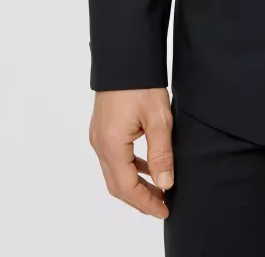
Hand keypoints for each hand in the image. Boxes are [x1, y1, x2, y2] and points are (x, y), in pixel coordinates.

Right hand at [89, 87, 173, 217]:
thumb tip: (165, 183)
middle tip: (162, 205)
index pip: (126, 187)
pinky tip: (146, 166)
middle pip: (117, 185)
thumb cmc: (141, 83)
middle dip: (139, 198)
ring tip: (158, 189)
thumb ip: (161, 153)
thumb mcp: (158, 118)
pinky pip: (114, 157)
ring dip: (135, 184)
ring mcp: (98, 136)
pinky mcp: (102, 128)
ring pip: (114, 172)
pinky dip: (130, 167)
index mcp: (111, 145)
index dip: (146, 202)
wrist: (125, 55)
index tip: (164, 209)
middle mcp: (100, 144)